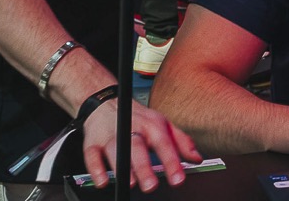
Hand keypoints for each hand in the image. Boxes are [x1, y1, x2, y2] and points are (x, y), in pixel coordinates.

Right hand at [80, 96, 199, 191]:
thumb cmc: (138, 118)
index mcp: (152, 125)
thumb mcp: (163, 124)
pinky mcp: (92, 142)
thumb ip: (181, 141)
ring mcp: (111, 135)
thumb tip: (196, 158)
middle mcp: (131, 128)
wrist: (106, 102)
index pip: (164, 143)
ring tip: (130, 183)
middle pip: (138, 147)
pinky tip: (102, 181)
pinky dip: (96, 169)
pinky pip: (91, 155)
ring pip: (115, 150)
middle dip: (144, 167)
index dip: (172, 162)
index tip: (178, 179)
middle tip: (151, 185)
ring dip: (122, 167)